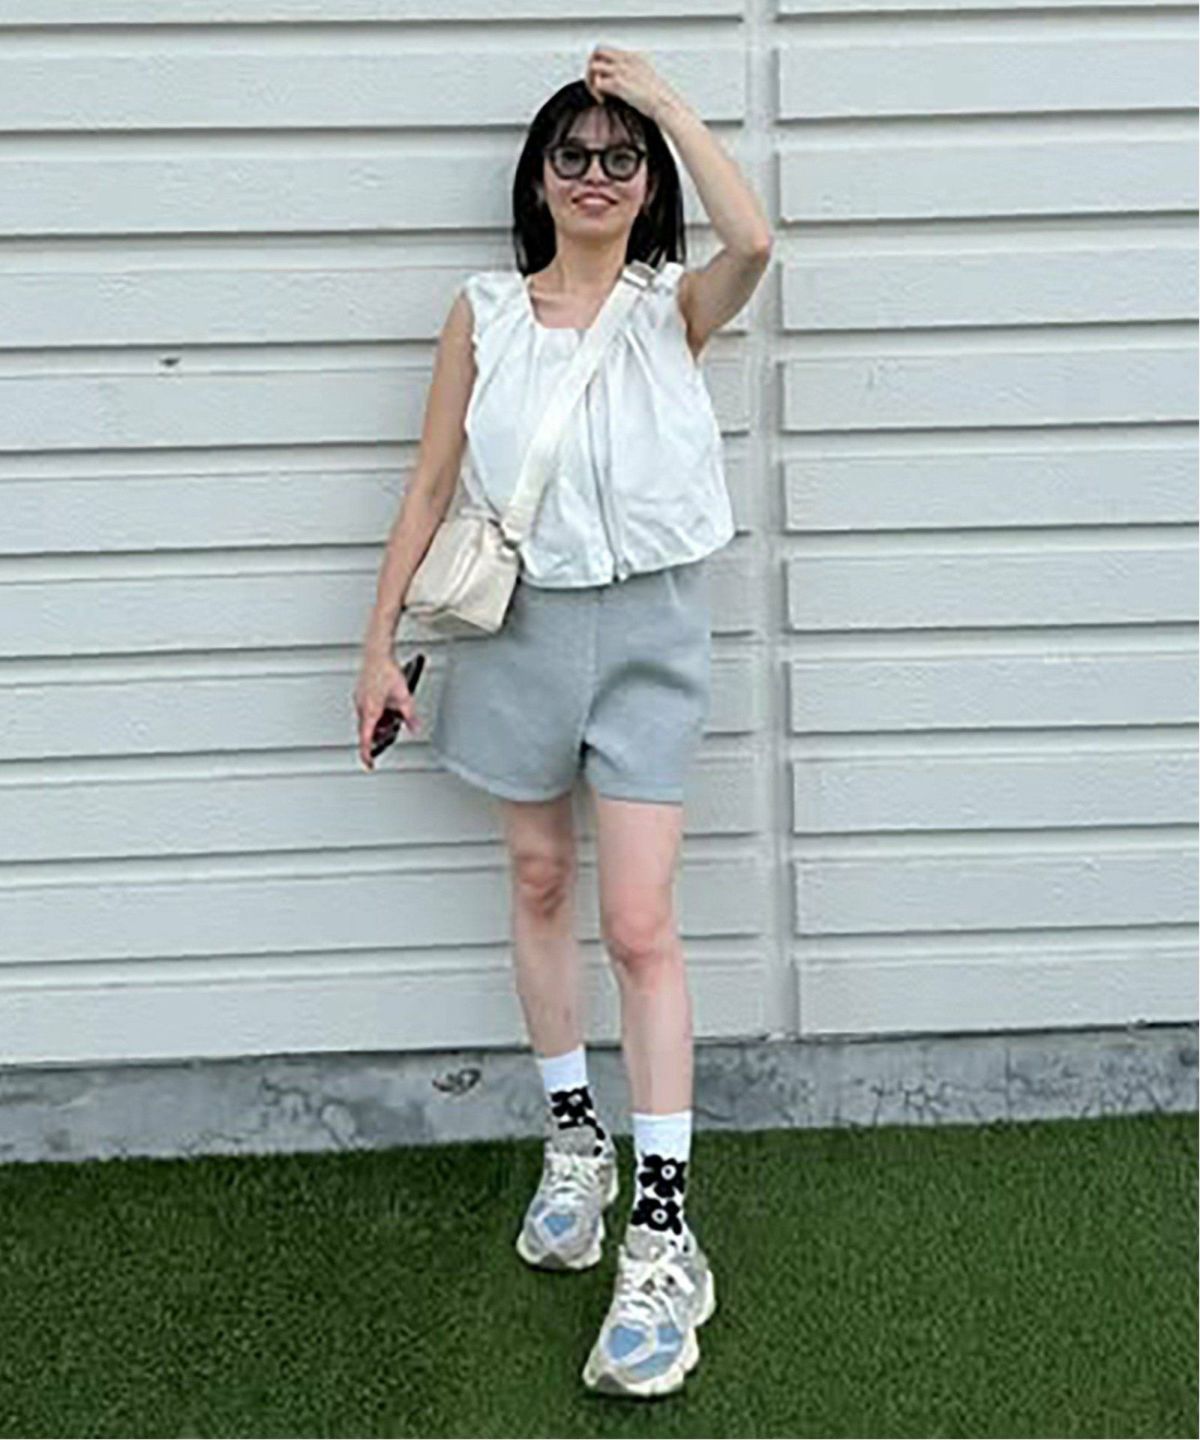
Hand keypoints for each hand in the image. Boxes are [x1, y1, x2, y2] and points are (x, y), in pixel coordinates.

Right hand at [354, 652, 419, 770]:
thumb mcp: (404, 696)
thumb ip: (409, 716)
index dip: (367, 754)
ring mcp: (360, 699)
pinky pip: (367, 710)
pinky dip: (376, 714)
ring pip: (367, 720)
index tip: (369, 763)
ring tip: (392, 718)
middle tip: (386, 739)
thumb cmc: (386, 670)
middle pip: (367, 731)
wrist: (377, 652)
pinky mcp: (361, 693)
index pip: (366, 739)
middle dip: (377, 737)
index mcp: (370, 711)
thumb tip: (414, 727)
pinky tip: (387, 707)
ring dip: (378, 725)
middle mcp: (362, 707)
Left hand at [584, 46, 680, 121]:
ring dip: (591, 80)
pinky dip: (596, 92)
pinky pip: (597, 83)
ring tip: (597, 93)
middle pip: (597, 52)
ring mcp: (621, 70)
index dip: (600, 62)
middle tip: (593, 82)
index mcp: (631, 56)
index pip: (607, 50)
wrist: (664, 103)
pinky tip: (603, 101)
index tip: (602, 77)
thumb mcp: (645, 75)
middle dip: (591, 67)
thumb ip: (631, 72)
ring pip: (593, 66)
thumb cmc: (658, 95)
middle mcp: (625, 60)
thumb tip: (621, 79)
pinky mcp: (618, 84)